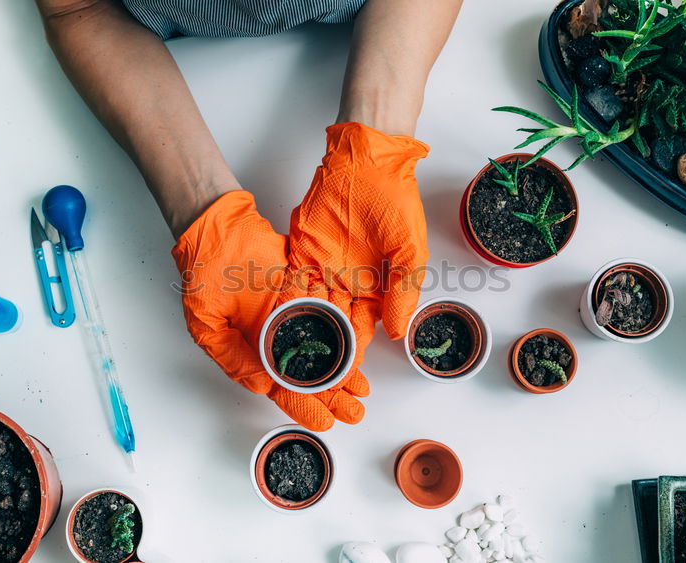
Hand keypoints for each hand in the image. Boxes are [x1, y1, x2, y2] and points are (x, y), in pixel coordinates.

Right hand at [173, 190, 375, 430]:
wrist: (217, 225)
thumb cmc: (202, 272)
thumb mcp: (207, 324)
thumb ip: (233, 357)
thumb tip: (260, 386)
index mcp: (252, 348)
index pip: (281, 386)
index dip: (302, 406)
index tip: (324, 421)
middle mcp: (276, 334)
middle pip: (310, 372)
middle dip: (333, 394)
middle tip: (355, 411)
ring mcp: (294, 311)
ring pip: (325, 346)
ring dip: (344, 367)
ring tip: (362, 386)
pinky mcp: (307, 287)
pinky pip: (331, 310)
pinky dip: (346, 327)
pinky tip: (361, 345)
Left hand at [281, 121, 430, 403]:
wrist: (366, 161)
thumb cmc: (395, 200)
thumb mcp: (410, 248)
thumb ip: (404, 291)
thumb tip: (399, 332)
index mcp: (376, 287)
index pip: (363, 329)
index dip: (355, 354)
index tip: (347, 379)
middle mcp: (347, 284)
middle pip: (332, 327)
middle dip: (324, 354)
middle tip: (313, 381)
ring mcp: (322, 270)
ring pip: (309, 311)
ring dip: (300, 336)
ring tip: (290, 364)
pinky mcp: (299, 254)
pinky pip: (290, 285)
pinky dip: (283, 307)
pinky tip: (275, 329)